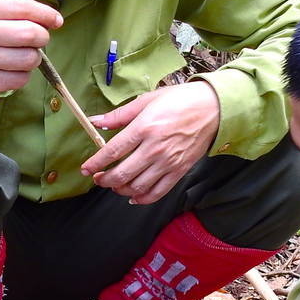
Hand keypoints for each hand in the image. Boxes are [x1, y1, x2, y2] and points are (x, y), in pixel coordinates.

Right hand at [0, 0, 62, 97]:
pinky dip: (23, 73)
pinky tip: (12, 67)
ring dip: (34, 56)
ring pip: (29, 59)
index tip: (55, 20)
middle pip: (30, 34)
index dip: (46, 13)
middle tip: (39, 37)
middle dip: (42, 36)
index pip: (23, 7)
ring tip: (23, 52)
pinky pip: (21, 79)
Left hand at [81, 81, 220, 203]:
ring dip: (120, 190)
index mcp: (144, 128)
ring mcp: (167, 162)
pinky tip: (133, 197)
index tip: (86, 169)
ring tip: (114, 185)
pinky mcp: (179, 171)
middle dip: (104, 180)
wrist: (213, 108)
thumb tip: (96, 122)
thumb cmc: (180, 101)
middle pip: (121, 174)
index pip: (112, 151)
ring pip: (137, 187)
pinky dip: (142, 199)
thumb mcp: (147, 101)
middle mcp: (154, 148)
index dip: (95, 163)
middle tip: (98, 178)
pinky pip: (157, 193)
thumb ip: (120, 115)